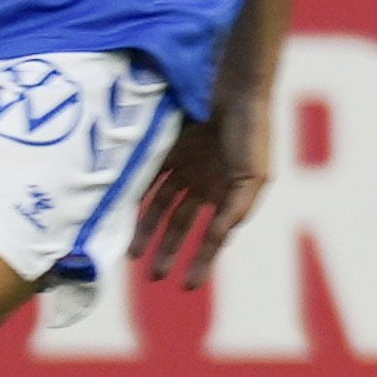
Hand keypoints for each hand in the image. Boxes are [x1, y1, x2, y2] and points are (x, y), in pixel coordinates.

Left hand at [132, 100, 267, 290]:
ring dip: (147, 231)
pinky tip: (122, 215)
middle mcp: (207, 184)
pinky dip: (136, 198)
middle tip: (153, 275)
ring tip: (132, 254)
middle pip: (183, 225)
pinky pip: (148, 179)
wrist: (235, 90)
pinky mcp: (167, 150)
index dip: (201, 261)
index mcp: (231, 193)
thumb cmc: (252, 132)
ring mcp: (186, 167)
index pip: (213, 235)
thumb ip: (238, 206)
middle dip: (169, 251)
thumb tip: (222, 235)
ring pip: (161, 208)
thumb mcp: (254, 174)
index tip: (187, 286)